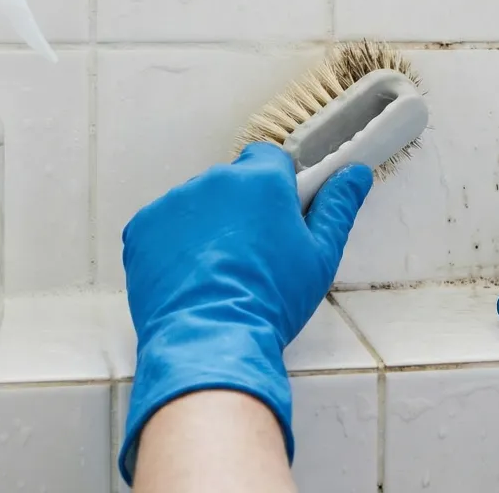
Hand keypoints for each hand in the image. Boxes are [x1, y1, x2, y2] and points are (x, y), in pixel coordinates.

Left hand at [118, 143, 372, 484]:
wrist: (212, 339)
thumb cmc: (272, 300)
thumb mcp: (320, 256)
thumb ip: (337, 208)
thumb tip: (355, 174)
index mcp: (261, 179)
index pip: (269, 160)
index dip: (276, 187)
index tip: (279, 217)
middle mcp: (214, 180)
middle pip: (231, 184)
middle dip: (240, 209)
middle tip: (252, 255)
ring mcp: (174, 203)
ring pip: (196, 205)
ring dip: (206, 227)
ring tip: (218, 274)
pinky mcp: (143, 228)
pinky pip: (161, 227)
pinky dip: (171, 247)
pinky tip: (188, 279)